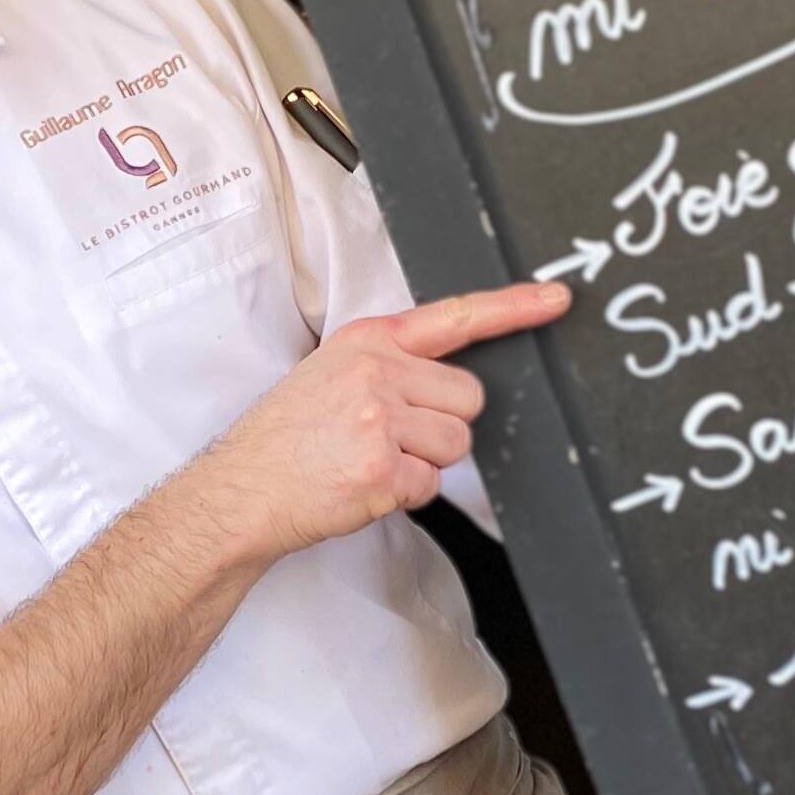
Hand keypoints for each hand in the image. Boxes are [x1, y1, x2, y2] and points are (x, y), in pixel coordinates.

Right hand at [191, 281, 568, 563]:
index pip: (455, 316)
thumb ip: (388, 366)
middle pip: (469, 397)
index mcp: (368, 341)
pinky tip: (363, 486)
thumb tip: (448, 385)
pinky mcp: (383, 466)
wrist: (239, 491)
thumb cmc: (284, 441)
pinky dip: (405, 496)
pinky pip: (432, 485)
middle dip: (443, 426)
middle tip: (388, 439)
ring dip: (425, 465)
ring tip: (370, 462)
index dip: (513, 308)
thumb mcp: (329, 374)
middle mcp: (376, 371)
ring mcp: (380, 418)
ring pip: (457, 444)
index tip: (555, 298)